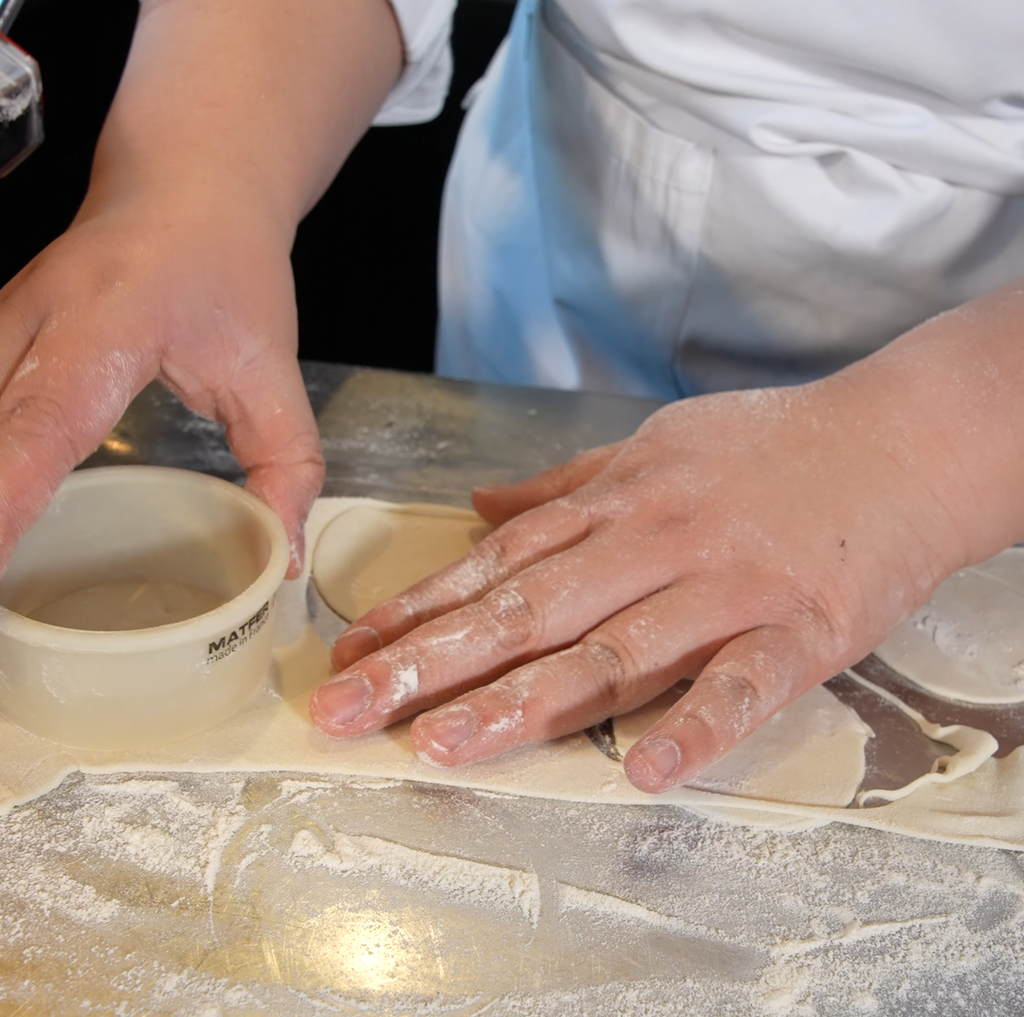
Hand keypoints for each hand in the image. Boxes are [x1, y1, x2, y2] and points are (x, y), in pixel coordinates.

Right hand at [0, 183, 323, 575]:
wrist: (184, 186)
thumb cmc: (229, 270)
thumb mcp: (272, 367)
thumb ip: (284, 464)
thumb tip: (280, 555)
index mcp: (105, 326)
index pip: (42, 427)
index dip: (5, 500)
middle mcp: (30, 322)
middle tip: (6, 601)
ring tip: (9, 575)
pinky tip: (5, 510)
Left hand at [308, 368, 975, 791]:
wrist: (899, 439)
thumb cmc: (768, 446)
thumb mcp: (652, 446)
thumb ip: (563, 486)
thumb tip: (479, 504)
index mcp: (617, 502)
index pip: (499, 561)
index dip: (421, 607)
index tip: (353, 652)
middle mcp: (654, 544)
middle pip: (529, 610)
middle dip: (431, 661)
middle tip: (348, 709)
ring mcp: (724, 589)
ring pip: (612, 650)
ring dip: (524, 701)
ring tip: (445, 744)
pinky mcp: (799, 630)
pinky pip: (742, 683)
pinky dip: (695, 724)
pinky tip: (642, 770)